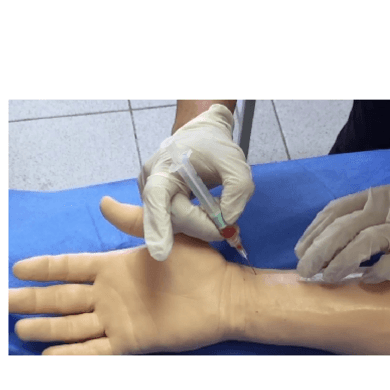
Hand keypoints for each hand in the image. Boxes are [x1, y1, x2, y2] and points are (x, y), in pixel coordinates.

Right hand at [9, 199, 242, 354]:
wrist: (224, 295)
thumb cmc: (199, 262)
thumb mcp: (164, 231)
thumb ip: (133, 220)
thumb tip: (103, 203)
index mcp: (114, 267)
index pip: (69, 267)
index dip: (43, 268)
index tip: (16, 268)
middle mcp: (110, 295)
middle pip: (61, 299)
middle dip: (32, 300)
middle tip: (4, 303)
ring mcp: (118, 319)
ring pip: (71, 326)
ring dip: (46, 329)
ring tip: (21, 330)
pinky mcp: (131, 341)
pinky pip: (94, 351)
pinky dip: (71, 355)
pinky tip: (49, 358)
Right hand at [138, 104, 253, 260]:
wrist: (203, 136)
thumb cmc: (216, 146)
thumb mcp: (236, 163)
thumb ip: (238, 191)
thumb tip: (227, 222)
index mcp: (164, 167)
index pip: (157, 198)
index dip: (158, 226)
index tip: (161, 253)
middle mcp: (151, 182)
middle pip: (172, 218)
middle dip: (203, 226)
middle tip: (231, 229)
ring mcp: (153, 196)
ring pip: (176, 224)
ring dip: (202, 224)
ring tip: (221, 207)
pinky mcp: (160, 206)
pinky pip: (178, 223)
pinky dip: (197, 222)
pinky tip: (210, 211)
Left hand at [295, 184, 389, 283]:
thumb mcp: (387, 206)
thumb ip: (359, 218)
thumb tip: (321, 243)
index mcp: (375, 196)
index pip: (335, 211)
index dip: (313, 232)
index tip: (299, 251)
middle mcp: (388, 208)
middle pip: (344, 228)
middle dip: (319, 251)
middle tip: (304, 270)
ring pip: (366, 242)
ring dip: (342, 262)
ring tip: (327, 278)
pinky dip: (378, 272)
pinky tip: (366, 280)